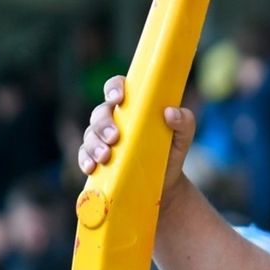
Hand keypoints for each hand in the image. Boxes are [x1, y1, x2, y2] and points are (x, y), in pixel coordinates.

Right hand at [77, 76, 196, 206]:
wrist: (165, 182)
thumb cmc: (171, 151)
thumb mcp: (183, 137)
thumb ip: (185, 122)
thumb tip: (171, 112)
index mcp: (134, 106)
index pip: (118, 87)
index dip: (114, 88)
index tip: (119, 99)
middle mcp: (115, 119)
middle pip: (100, 113)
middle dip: (104, 124)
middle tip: (115, 137)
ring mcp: (102, 138)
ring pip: (90, 134)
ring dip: (94, 144)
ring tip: (105, 157)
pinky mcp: (96, 157)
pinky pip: (83, 155)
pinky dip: (85, 160)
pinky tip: (91, 168)